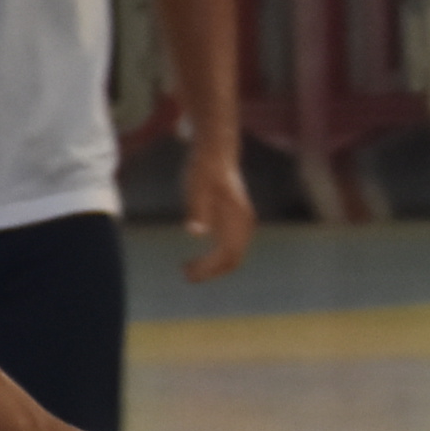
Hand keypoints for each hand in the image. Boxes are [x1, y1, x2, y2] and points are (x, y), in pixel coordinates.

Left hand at [181, 139, 254, 282]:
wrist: (216, 154)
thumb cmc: (205, 170)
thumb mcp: (198, 188)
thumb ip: (198, 210)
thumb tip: (196, 233)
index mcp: (239, 219)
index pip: (230, 254)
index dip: (211, 268)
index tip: (191, 274)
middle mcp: (244, 225)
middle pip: (232, 260)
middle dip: (211, 272)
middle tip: (186, 276)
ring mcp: (239, 225)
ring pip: (230, 257)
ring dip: (211, 267)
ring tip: (186, 270)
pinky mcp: (232, 224)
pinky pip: (227, 249)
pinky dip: (212, 258)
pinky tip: (194, 259)